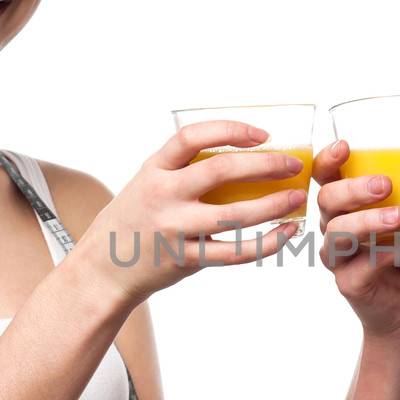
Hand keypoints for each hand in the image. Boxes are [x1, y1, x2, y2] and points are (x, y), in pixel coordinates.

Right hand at [84, 120, 306, 302]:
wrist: (102, 268)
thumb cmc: (134, 220)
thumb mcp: (148, 183)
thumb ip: (183, 170)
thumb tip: (242, 156)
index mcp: (155, 169)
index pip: (192, 136)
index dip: (231, 130)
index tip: (262, 135)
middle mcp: (163, 194)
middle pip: (221, 171)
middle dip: (265, 165)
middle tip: (293, 165)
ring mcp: (174, 228)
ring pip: (234, 214)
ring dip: (273, 205)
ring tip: (296, 198)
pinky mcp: (185, 259)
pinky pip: (235, 252)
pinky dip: (266, 243)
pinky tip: (286, 233)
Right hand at [312, 139, 399, 339]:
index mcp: (347, 207)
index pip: (325, 177)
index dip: (327, 160)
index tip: (346, 146)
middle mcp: (335, 229)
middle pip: (327, 200)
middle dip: (354, 189)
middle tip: (386, 184)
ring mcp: (338, 258)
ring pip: (339, 233)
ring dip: (369, 221)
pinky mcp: (349, 284)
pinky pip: (366, 266)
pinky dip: (396, 253)